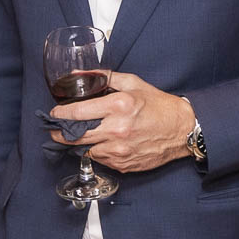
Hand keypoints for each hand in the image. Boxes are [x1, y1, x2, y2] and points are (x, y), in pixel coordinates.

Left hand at [51, 71, 191, 171]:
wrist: (183, 129)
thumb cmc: (160, 106)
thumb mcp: (134, 84)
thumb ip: (105, 77)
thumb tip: (80, 74)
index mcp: (119, 106)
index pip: (77, 113)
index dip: (60, 114)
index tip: (55, 113)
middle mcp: (117, 129)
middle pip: (75, 136)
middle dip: (60, 132)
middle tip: (57, 129)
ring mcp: (120, 149)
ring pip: (85, 150)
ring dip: (83, 143)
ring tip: (88, 134)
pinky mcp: (123, 163)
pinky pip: (101, 159)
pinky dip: (99, 152)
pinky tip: (107, 143)